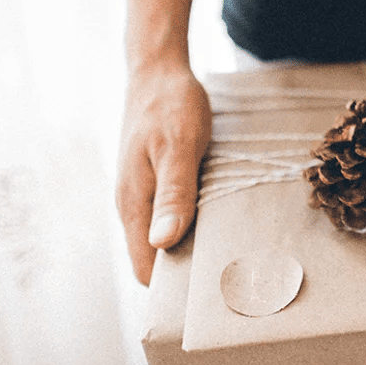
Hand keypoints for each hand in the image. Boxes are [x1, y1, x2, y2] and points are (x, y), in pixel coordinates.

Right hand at [116, 62, 211, 284]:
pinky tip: (221, 223)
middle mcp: (133, 205)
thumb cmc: (170, 106)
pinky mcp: (156, 183)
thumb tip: (162, 242)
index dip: (173, 287)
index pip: (146, 268)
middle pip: (155, 258)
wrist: (157, 71)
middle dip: (187, 272)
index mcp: (132, 203)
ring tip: (232, 254)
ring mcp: (143, 194)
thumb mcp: (178, 147)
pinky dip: (194, 226)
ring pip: (165, 238)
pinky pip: (172, 217)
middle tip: (232, 277)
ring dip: (193, 248)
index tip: (210, 293)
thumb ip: (172, 193)